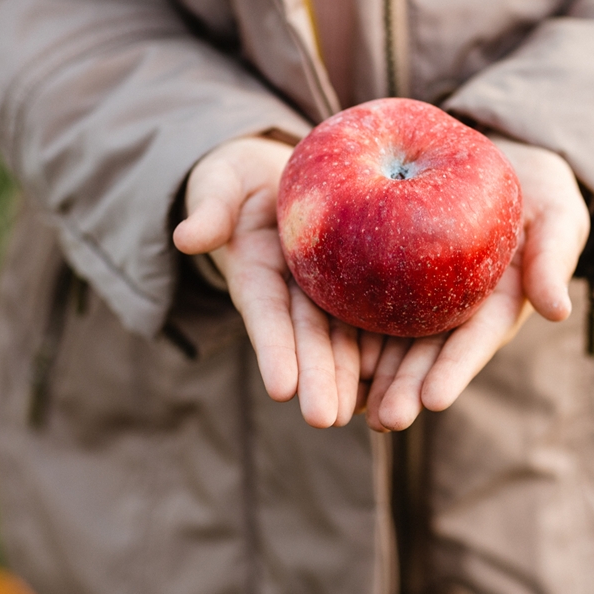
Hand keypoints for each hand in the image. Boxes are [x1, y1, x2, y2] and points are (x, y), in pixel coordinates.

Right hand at [173, 136, 360, 428]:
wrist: (279, 175)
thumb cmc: (240, 179)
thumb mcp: (220, 184)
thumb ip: (209, 209)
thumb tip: (184, 237)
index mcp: (256, 275)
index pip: (265, 316)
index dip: (273, 350)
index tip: (280, 387)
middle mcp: (293, 295)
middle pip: (308, 340)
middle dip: (318, 380)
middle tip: (326, 419)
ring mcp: (327, 293)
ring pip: (345, 339)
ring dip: (355, 380)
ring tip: (369, 416)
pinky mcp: (358, 285)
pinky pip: (377, 315)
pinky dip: (389, 349)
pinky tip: (409, 379)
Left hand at [359, 137, 589, 431]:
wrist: (497, 156)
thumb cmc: (536, 188)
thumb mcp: (557, 212)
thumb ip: (554, 255)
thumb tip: (558, 312)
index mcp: (497, 304)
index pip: (474, 341)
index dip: (455, 370)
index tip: (434, 399)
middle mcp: (456, 308)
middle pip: (428, 353)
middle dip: (407, 388)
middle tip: (384, 419)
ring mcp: (421, 293)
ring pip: (392, 338)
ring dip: (373, 374)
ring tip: (349, 408)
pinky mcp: (388, 270)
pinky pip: (364, 300)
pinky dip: (345, 328)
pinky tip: (319, 355)